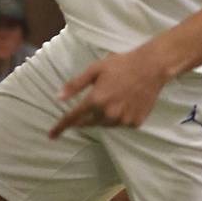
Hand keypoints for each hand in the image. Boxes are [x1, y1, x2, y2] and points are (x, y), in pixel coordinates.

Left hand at [49, 46, 166, 138]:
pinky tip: (125, 101)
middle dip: (84, 117)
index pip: (73, 117)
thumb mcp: (95, 69)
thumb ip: (75, 85)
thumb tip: (58, 98)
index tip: (51, 136)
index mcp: (96, 100)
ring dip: (102, 116)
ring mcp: (122, 121)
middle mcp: (108, 114)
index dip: (61, 126)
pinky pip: (120, 124)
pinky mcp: (135, 124)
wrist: (150, 68)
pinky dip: (118, 116)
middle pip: (89, 122)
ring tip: (112, 97)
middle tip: (91, 102)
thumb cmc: (120, 65)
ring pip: (105, 124)